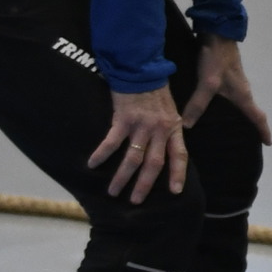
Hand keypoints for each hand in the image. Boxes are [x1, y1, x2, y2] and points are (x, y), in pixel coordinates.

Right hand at [86, 86, 187, 202]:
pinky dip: (102, 154)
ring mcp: (142, 125)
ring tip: (113, 192)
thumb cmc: (155, 89)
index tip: (175, 192)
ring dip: (122, 177)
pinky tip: (92, 164)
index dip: (178, 174)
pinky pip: (112, 141)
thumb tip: (165, 148)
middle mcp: (160, 129)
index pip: (179, 155)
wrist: (141, 69)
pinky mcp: (123, 119)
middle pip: (154, 163)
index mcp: (173, 127)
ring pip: (133, 158)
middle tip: (135, 202)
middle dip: (144, 185)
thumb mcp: (170, 109)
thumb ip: (168, 128)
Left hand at [185, 35, 271, 143]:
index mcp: (243, 95)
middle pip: (251, 112)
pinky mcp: (226, 76)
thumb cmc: (217, 58)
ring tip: (230, 129)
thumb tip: (186, 126)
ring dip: (240, 117)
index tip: (269, 144)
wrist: (217, 33)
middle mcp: (242, 90)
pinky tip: (215, 109)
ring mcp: (235, 83)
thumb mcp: (207, 82)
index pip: (258, 116)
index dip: (264, 130)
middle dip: (252, 127)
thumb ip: (198, 103)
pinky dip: (228, 108)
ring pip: (240, 105)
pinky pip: (231, 98)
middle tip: (247, 141)